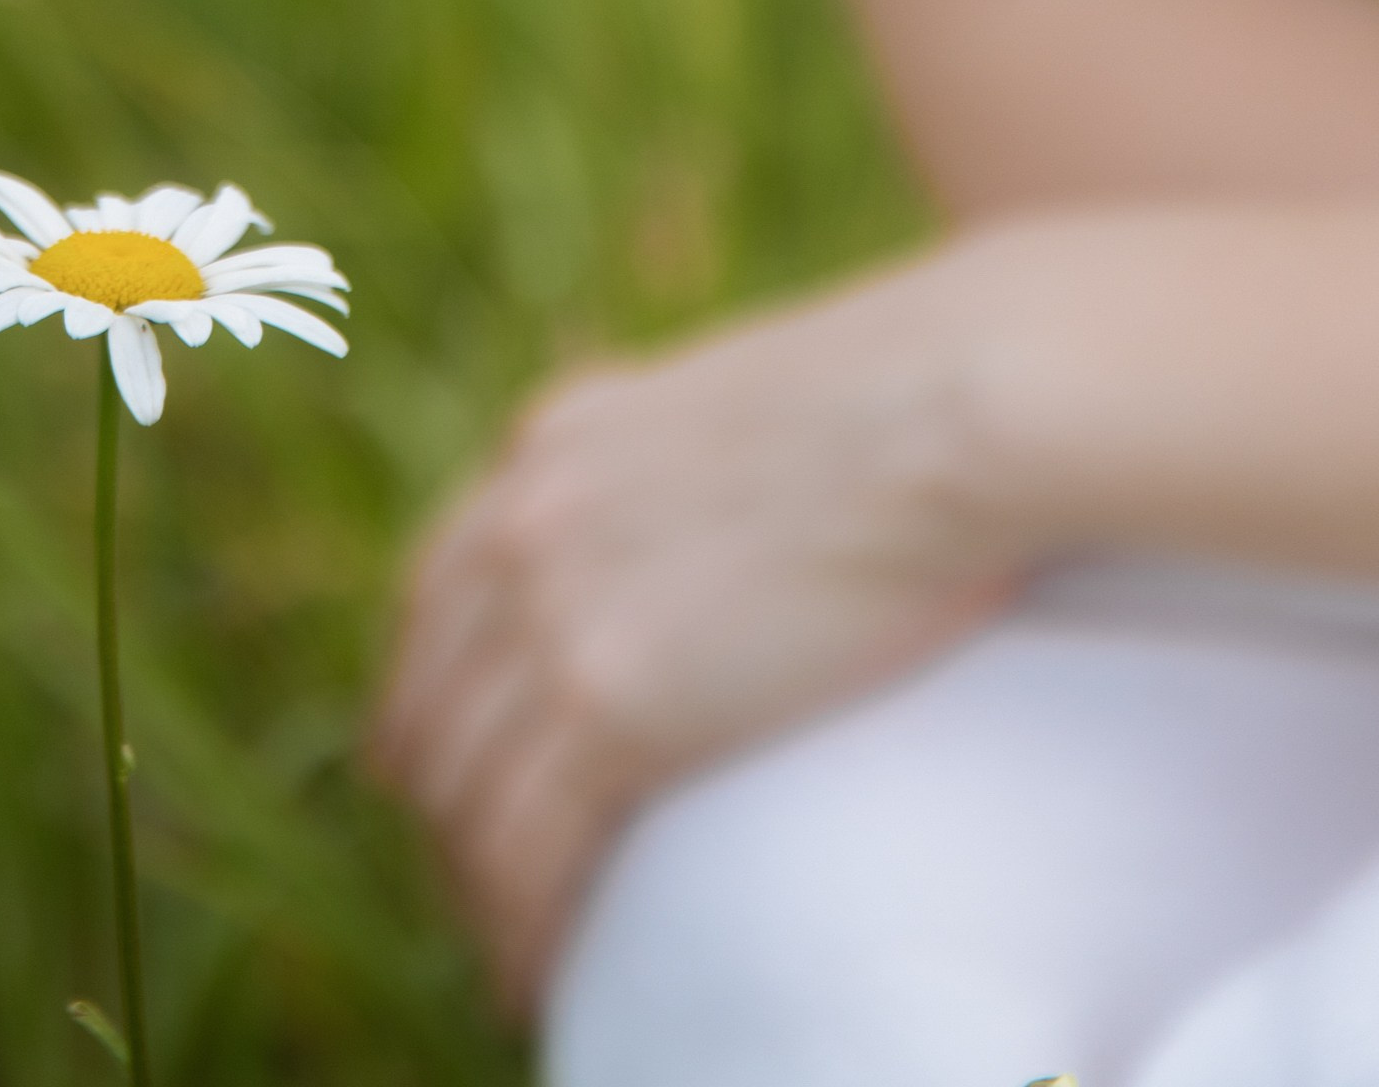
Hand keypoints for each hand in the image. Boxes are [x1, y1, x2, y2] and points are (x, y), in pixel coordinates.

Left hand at [366, 245, 1028, 1011]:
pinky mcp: (610, 704)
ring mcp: (554, 613)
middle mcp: (523, 525)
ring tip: (518, 957)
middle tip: (484, 890)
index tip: (454, 773)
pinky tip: (541, 978)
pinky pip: (525, 856)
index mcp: (553, 445)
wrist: (950, 409)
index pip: (438, 601)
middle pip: (427, 711)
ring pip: (461, 800)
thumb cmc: (911, 400)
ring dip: (477, 892)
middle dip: (443, 812)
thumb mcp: (743, 407)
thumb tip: (733, 531)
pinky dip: (523, 933)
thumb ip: (694, 468)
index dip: (435, 703)